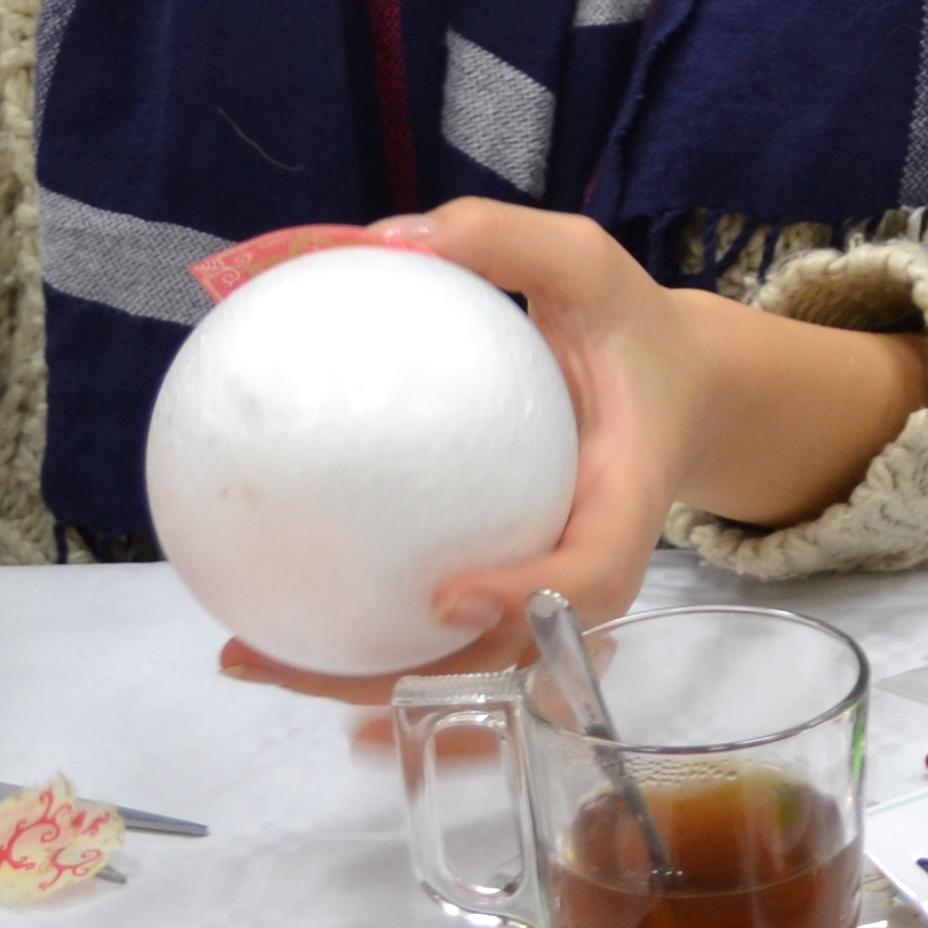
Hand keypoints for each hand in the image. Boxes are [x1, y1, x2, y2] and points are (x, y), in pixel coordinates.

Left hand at [215, 204, 927, 700]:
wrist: (678, 390)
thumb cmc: (628, 327)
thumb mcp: (588, 264)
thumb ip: (505, 240)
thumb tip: (389, 237)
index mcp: (627, 500)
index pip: (591, 574)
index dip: (524, 599)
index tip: (443, 593)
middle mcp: (590, 569)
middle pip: (506, 656)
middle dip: (403, 681)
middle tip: (289, 657)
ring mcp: (548, 596)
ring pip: (463, 671)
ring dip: (362, 689)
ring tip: (249, 661)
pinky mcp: (512, 596)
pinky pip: (442, 643)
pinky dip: (366, 656)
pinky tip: (278, 641)